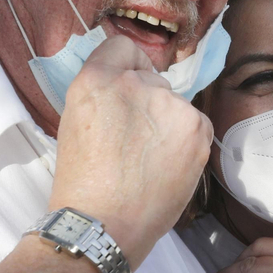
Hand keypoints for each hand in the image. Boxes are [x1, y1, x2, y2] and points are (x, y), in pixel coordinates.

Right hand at [48, 35, 212, 268]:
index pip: (122, 47)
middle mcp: (135, 83)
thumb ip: (103, 93)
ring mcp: (170, 104)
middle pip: (152, 77)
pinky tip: (167, 165)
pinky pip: (196, 122)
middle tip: (133, 140)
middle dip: (146, 102)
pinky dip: (187, 139)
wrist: (105, 225)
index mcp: (96, 79)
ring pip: (176, 102)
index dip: (125, 68)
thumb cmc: (83, 182)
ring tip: (149, 160)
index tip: (125, 91)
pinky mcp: (196, 127)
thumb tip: (127, 82)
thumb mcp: (75, 122)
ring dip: (168, 122)